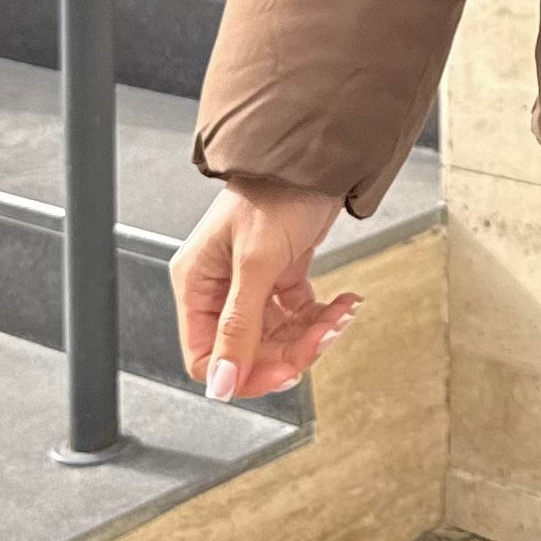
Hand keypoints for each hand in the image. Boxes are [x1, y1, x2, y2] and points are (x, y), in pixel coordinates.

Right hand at [171, 179, 353, 400]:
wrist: (317, 156)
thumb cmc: (277, 190)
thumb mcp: (257, 262)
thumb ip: (240, 326)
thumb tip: (221, 383)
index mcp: (197, 283)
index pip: (207, 357)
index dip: (245, 373)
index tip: (285, 372)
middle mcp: (219, 287)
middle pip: (249, 350)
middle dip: (291, 349)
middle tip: (325, 336)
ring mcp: (251, 283)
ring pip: (278, 337)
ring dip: (314, 333)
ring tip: (340, 315)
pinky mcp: (281, 275)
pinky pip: (299, 315)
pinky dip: (323, 316)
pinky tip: (343, 304)